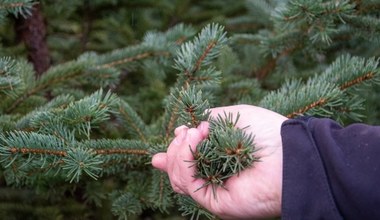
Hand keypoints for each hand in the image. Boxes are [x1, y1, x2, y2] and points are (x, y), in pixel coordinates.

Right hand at [152, 105, 286, 218]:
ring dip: (178, 151)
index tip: (178, 133)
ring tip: (192, 134)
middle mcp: (215, 176)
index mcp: (219, 159)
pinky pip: (188, 183)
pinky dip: (184, 158)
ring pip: (178, 178)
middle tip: (183, 133)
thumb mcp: (230, 117)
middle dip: (174, 150)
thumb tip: (180, 130)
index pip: (189, 161)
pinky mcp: (215, 201)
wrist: (287, 152)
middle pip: (178, 170)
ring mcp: (214, 189)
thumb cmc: (265, 131)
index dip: (175, 151)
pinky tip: (194, 139)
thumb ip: (206, 121)